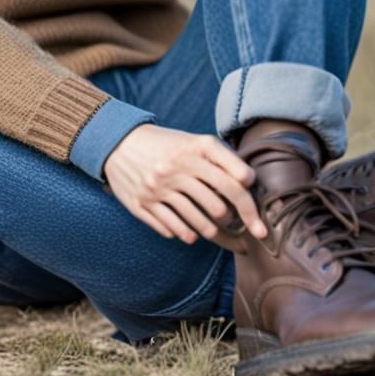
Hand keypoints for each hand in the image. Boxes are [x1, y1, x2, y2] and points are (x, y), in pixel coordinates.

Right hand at [103, 125, 267, 243]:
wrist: (117, 141)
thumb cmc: (164, 144)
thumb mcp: (192, 141)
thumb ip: (221, 158)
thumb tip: (248, 181)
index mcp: (194, 149)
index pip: (233, 182)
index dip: (250, 205)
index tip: (257, 219)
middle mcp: (177, 167)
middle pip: (219, 206)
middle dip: (234, 222)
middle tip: (237, 226)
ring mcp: (158, 188)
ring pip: (199, 223)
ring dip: (212, 231)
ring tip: (215, 229)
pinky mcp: (142, 204)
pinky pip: (173, 230)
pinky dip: (187, 234)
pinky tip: (190, 232)